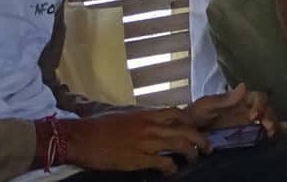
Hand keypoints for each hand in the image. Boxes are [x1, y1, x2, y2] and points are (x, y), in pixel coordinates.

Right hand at [64, 108, 205, 173]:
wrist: (78, 137)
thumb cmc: (96, 126)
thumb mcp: (122, 114)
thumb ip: (139, 117)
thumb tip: (148, 119)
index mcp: (146, 114)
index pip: (177, 114)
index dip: (190, 123)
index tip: (196, 130)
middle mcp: (150, 125)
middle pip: (186, 130)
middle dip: (201, 140)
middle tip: (207, 148)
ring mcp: (146, 142)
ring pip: (181, 145)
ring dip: (192, 154)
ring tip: (194, 160)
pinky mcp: (138, 159)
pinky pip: (165, 163)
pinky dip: (172, 168)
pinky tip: (171, 172)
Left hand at [187, 84, 283, 135]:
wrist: (186, 131)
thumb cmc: (195, 115)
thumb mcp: (207, 105)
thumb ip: (225, 98)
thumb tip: (244, 86)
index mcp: (239, 100)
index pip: (257, 97)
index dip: (259, 105)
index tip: (253, 116)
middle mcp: (246, 109)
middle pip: (266, 108)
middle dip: (270, 116)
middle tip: (268, 127)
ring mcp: (247, 122)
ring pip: (268, 119)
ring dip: (274, 124)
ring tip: (272, 133)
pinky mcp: (247, 135)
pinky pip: (263, 131)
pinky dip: (275, 131)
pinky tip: (280, 134)